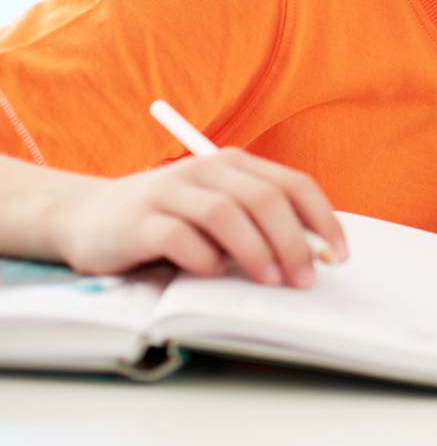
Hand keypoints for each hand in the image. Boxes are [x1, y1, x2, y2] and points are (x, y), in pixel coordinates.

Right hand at [49, 150, 347, 286]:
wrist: (88, 217)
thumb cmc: (169, 220)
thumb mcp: (218, 212)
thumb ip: (258, 222)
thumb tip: (313, 255)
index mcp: (234, 164)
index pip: (293, 184)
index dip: (323, 219)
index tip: (340, 256)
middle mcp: (204, 169)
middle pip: (264, 199)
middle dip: (293, 242)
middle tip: (305, 279)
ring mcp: (169, 192)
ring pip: (226, 213)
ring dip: (255, 250)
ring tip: (270, 281)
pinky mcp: (138, 222)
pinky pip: (180, 237)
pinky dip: (203, 258)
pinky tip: (212, 273)